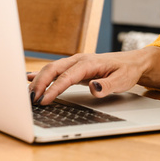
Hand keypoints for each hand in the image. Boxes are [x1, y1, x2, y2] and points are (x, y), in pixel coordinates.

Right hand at [28, 47, 159, 104]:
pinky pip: (55, 70)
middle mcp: (79, 60)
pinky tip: (29, 79)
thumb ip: (108, 85)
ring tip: (27, 94)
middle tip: (30, 99)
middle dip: (40, 83)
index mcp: (89, 62)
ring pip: (51, 69)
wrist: (132, 61)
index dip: (54, 88)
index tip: (44, 100)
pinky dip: (41, 74)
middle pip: (53, 69)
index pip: (67, 76)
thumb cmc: (127, 70)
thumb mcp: (122, 80)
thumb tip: (94, 87)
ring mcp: (75, 63)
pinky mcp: (74, 68)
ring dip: (38, 80)